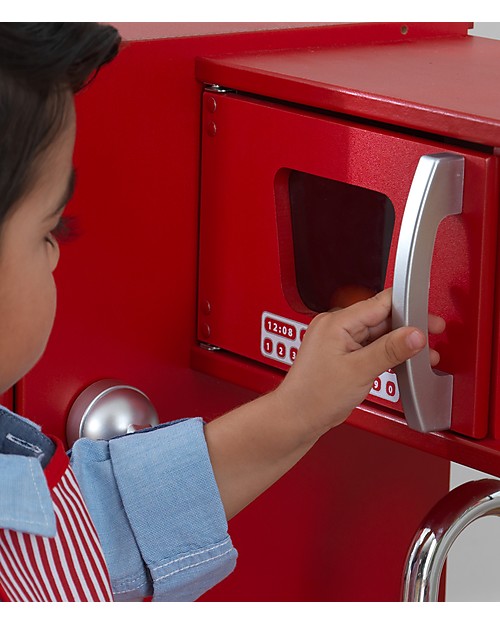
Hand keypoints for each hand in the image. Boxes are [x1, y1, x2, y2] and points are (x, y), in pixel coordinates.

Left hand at [273, 288, 444, 439]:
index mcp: (336, 321)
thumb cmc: (313, 395)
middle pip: (381, 318)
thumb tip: (414, 334)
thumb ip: (389, 350)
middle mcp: (336, 327)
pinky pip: (371, 347)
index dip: (407, 307)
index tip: (427, 314)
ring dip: (400, 344)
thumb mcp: (359, 370)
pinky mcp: (343, 357)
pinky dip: (388, 354)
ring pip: (378, 334)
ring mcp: (339, 342)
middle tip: (432, 335)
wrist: (297, 418)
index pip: (379, 303)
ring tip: (423, 354)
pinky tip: (403, 362)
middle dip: (408, 328)